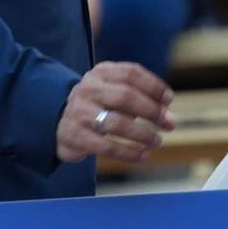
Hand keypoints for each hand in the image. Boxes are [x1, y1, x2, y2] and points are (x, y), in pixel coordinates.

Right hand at [55, 60, 174, 164]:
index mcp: (101, 72)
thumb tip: (169, 117)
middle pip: (126, 96)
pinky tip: (142, 155)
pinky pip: (107, 146)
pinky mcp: (76, 136)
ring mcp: (80, 112)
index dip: (153, 85)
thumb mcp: (113, 91)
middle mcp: (88, 89)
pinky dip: (129, 153)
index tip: (168, 99)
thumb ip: (141, 99)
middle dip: (152, 111)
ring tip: (157, 141)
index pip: (131, 73)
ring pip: (117, 123)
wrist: (58, 122)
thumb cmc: (98, 105)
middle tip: (168, 124)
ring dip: (142, 134)